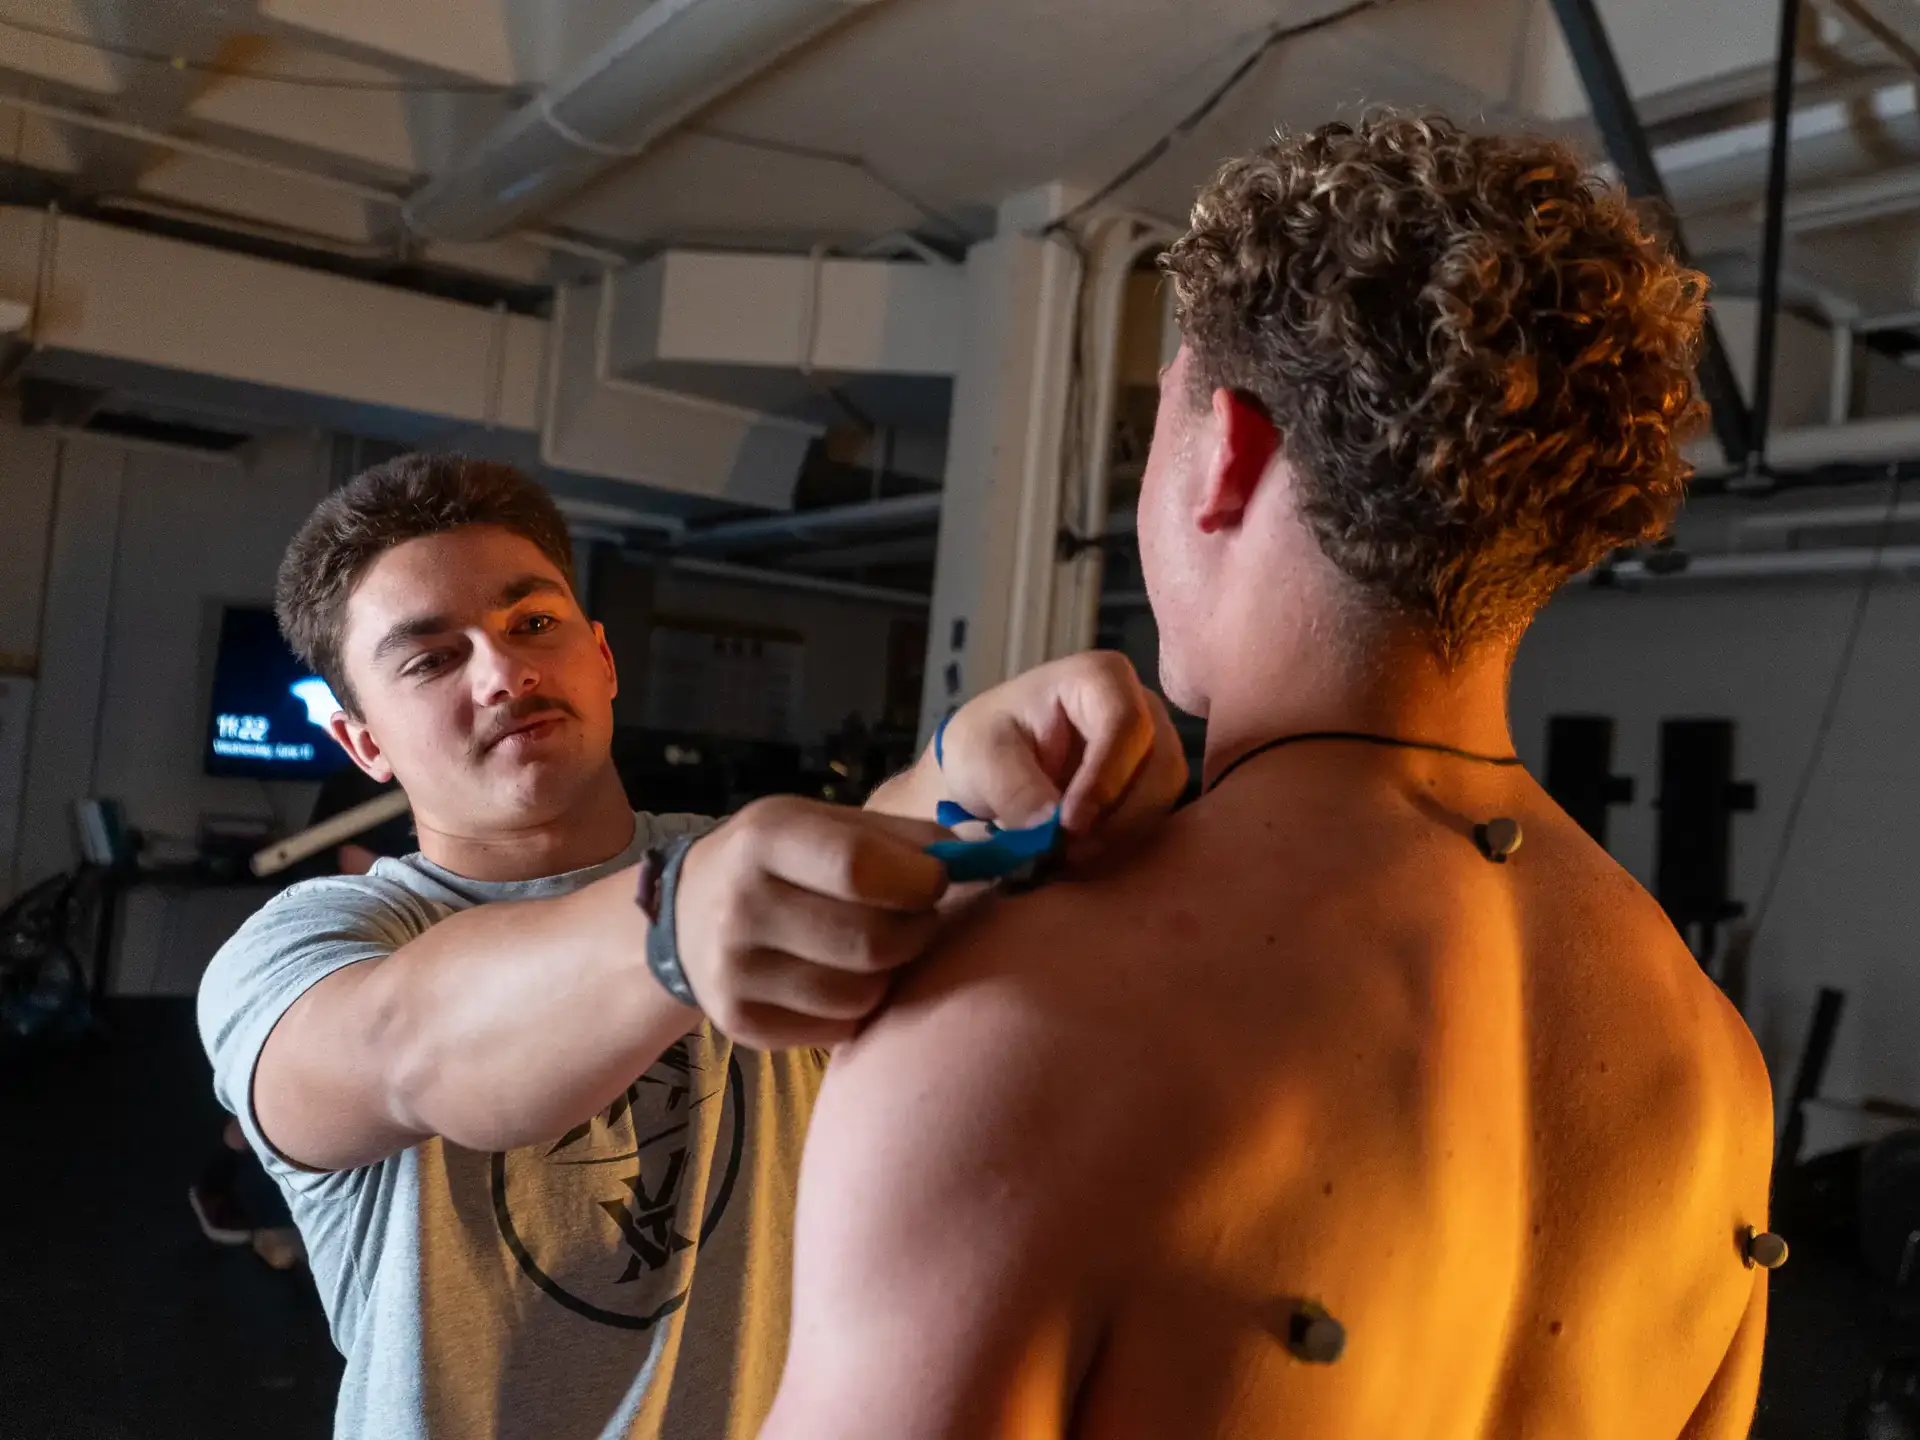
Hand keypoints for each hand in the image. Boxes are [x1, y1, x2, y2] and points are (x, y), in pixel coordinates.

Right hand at [672, 797, 952, 1049]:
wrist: (688, 912)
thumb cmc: (783, 859)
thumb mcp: (826, 822)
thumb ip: (903, 837)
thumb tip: (981, 859)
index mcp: (766, 838)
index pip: (860, 868)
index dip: (919, 880)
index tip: (936, 881)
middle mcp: (741, 905)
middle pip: (871, 941)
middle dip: (915, 931)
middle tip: (915, 918)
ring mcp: (735, 971)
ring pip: (861, 992)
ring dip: (890, 973)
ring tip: (876, 947)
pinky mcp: (740, 1023)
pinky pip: (838, 1026)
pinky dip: (858, 1006)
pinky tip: (842, 975)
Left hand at [936, 652, 1187, 839]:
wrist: (992, 771)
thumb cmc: (986, 745)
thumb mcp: (981, 759)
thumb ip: (1014, 789)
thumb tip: (1052, 827)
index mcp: (1100, 678)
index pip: (1125, 723)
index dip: (1104, 779)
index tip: (1068, 825)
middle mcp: (1142, 706)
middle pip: (1157, 766)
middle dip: (1114, 816)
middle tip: (1065, 850)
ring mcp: (1155, 747)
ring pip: (1161, 799)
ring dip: (1118, 836)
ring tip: (1067, 854)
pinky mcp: (1154, 786)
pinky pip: (1157, 820)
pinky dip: (1121, 844)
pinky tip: (1081, 852)